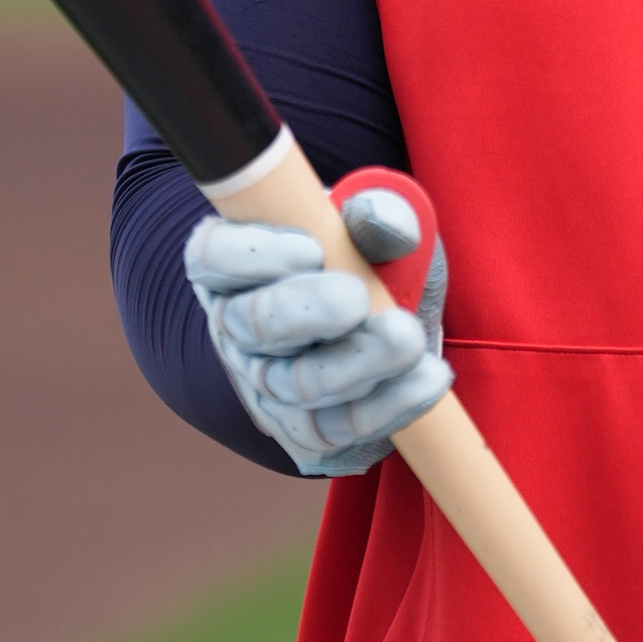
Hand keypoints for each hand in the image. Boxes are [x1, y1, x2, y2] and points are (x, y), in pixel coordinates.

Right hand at [184, 182, 450, 476]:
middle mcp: (237, 326)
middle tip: (359, 297)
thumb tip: (385, 220)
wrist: (391, 317)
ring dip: (357, 363)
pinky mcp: (304, 428)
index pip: (213, 257)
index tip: (311, 248)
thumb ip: (378, 212)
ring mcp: (265, 383)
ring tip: (409, 337)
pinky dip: (387, 406)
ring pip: (294, 385)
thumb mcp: (375, 223)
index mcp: (235, 262)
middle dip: (310, 311)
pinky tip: (429, 377)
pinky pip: (335, 429)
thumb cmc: (366, 255)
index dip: (253, 256)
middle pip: (254, 326)